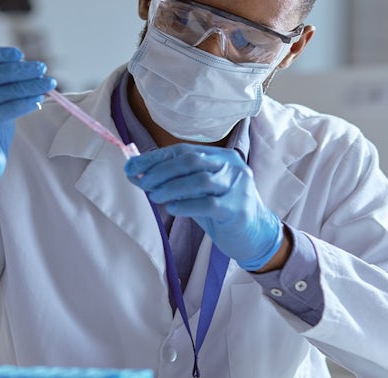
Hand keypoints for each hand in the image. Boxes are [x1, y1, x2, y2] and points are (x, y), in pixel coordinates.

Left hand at [124, 143, 282, 270]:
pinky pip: (208, 203)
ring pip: (199, 180)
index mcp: (222, 157)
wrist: (255, 236)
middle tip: (141, 182)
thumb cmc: (222, 211)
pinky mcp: (238, 209)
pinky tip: (173, 208)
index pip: (184, 151)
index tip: (132, 166)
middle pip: (191, 160)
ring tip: (154, 196)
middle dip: (161, 171)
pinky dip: (186, 205)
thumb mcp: (200, 192)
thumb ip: (177, 181)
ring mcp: (237, 187)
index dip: (156, 158)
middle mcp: (232, 167)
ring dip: (171, 187)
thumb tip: (139, 174)